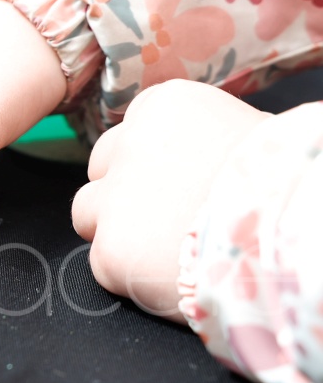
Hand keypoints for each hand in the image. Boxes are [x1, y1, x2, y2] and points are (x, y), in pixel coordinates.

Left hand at [71, 81, 268, 320]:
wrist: (294, 237)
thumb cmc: (284, 186)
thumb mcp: (248, 136)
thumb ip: (202, 140)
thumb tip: (196, 155)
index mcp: (163, 107)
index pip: (132, 131)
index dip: (152, 162)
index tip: (178, 183)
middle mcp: (128, 144)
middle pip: (102, 168)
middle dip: (125, 193)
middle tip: (168, 220)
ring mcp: (114, 199)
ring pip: (88, 213)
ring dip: (117, 231)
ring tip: (167, 249)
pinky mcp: (111, 251)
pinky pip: (103, 263)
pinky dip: (130, 274)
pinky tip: (171, 276)